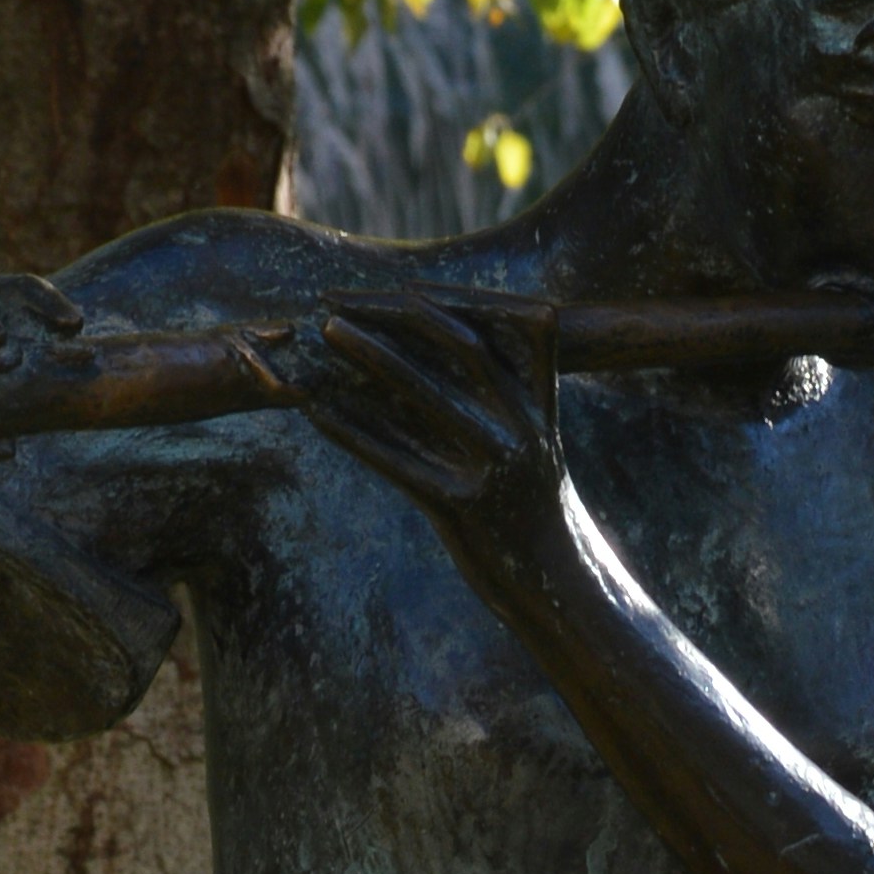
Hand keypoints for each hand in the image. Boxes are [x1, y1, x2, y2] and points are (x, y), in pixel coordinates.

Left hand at [253, 296, 575, 604]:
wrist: (557, 586)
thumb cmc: (534, 506)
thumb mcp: (534, 440)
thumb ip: (507, 391)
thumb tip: (446, 339)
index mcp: (542, 404)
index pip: (500, 327)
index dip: (445, 301)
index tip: (393, 287)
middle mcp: (523, 427)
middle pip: (460, 346)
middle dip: (397, 315)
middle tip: (339, 298)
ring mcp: (494, 467)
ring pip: (425, 394)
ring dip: (369, 356)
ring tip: (324, 330)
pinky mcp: (461, 507)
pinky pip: (397, 459)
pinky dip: (353, 431)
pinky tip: (316, 410)